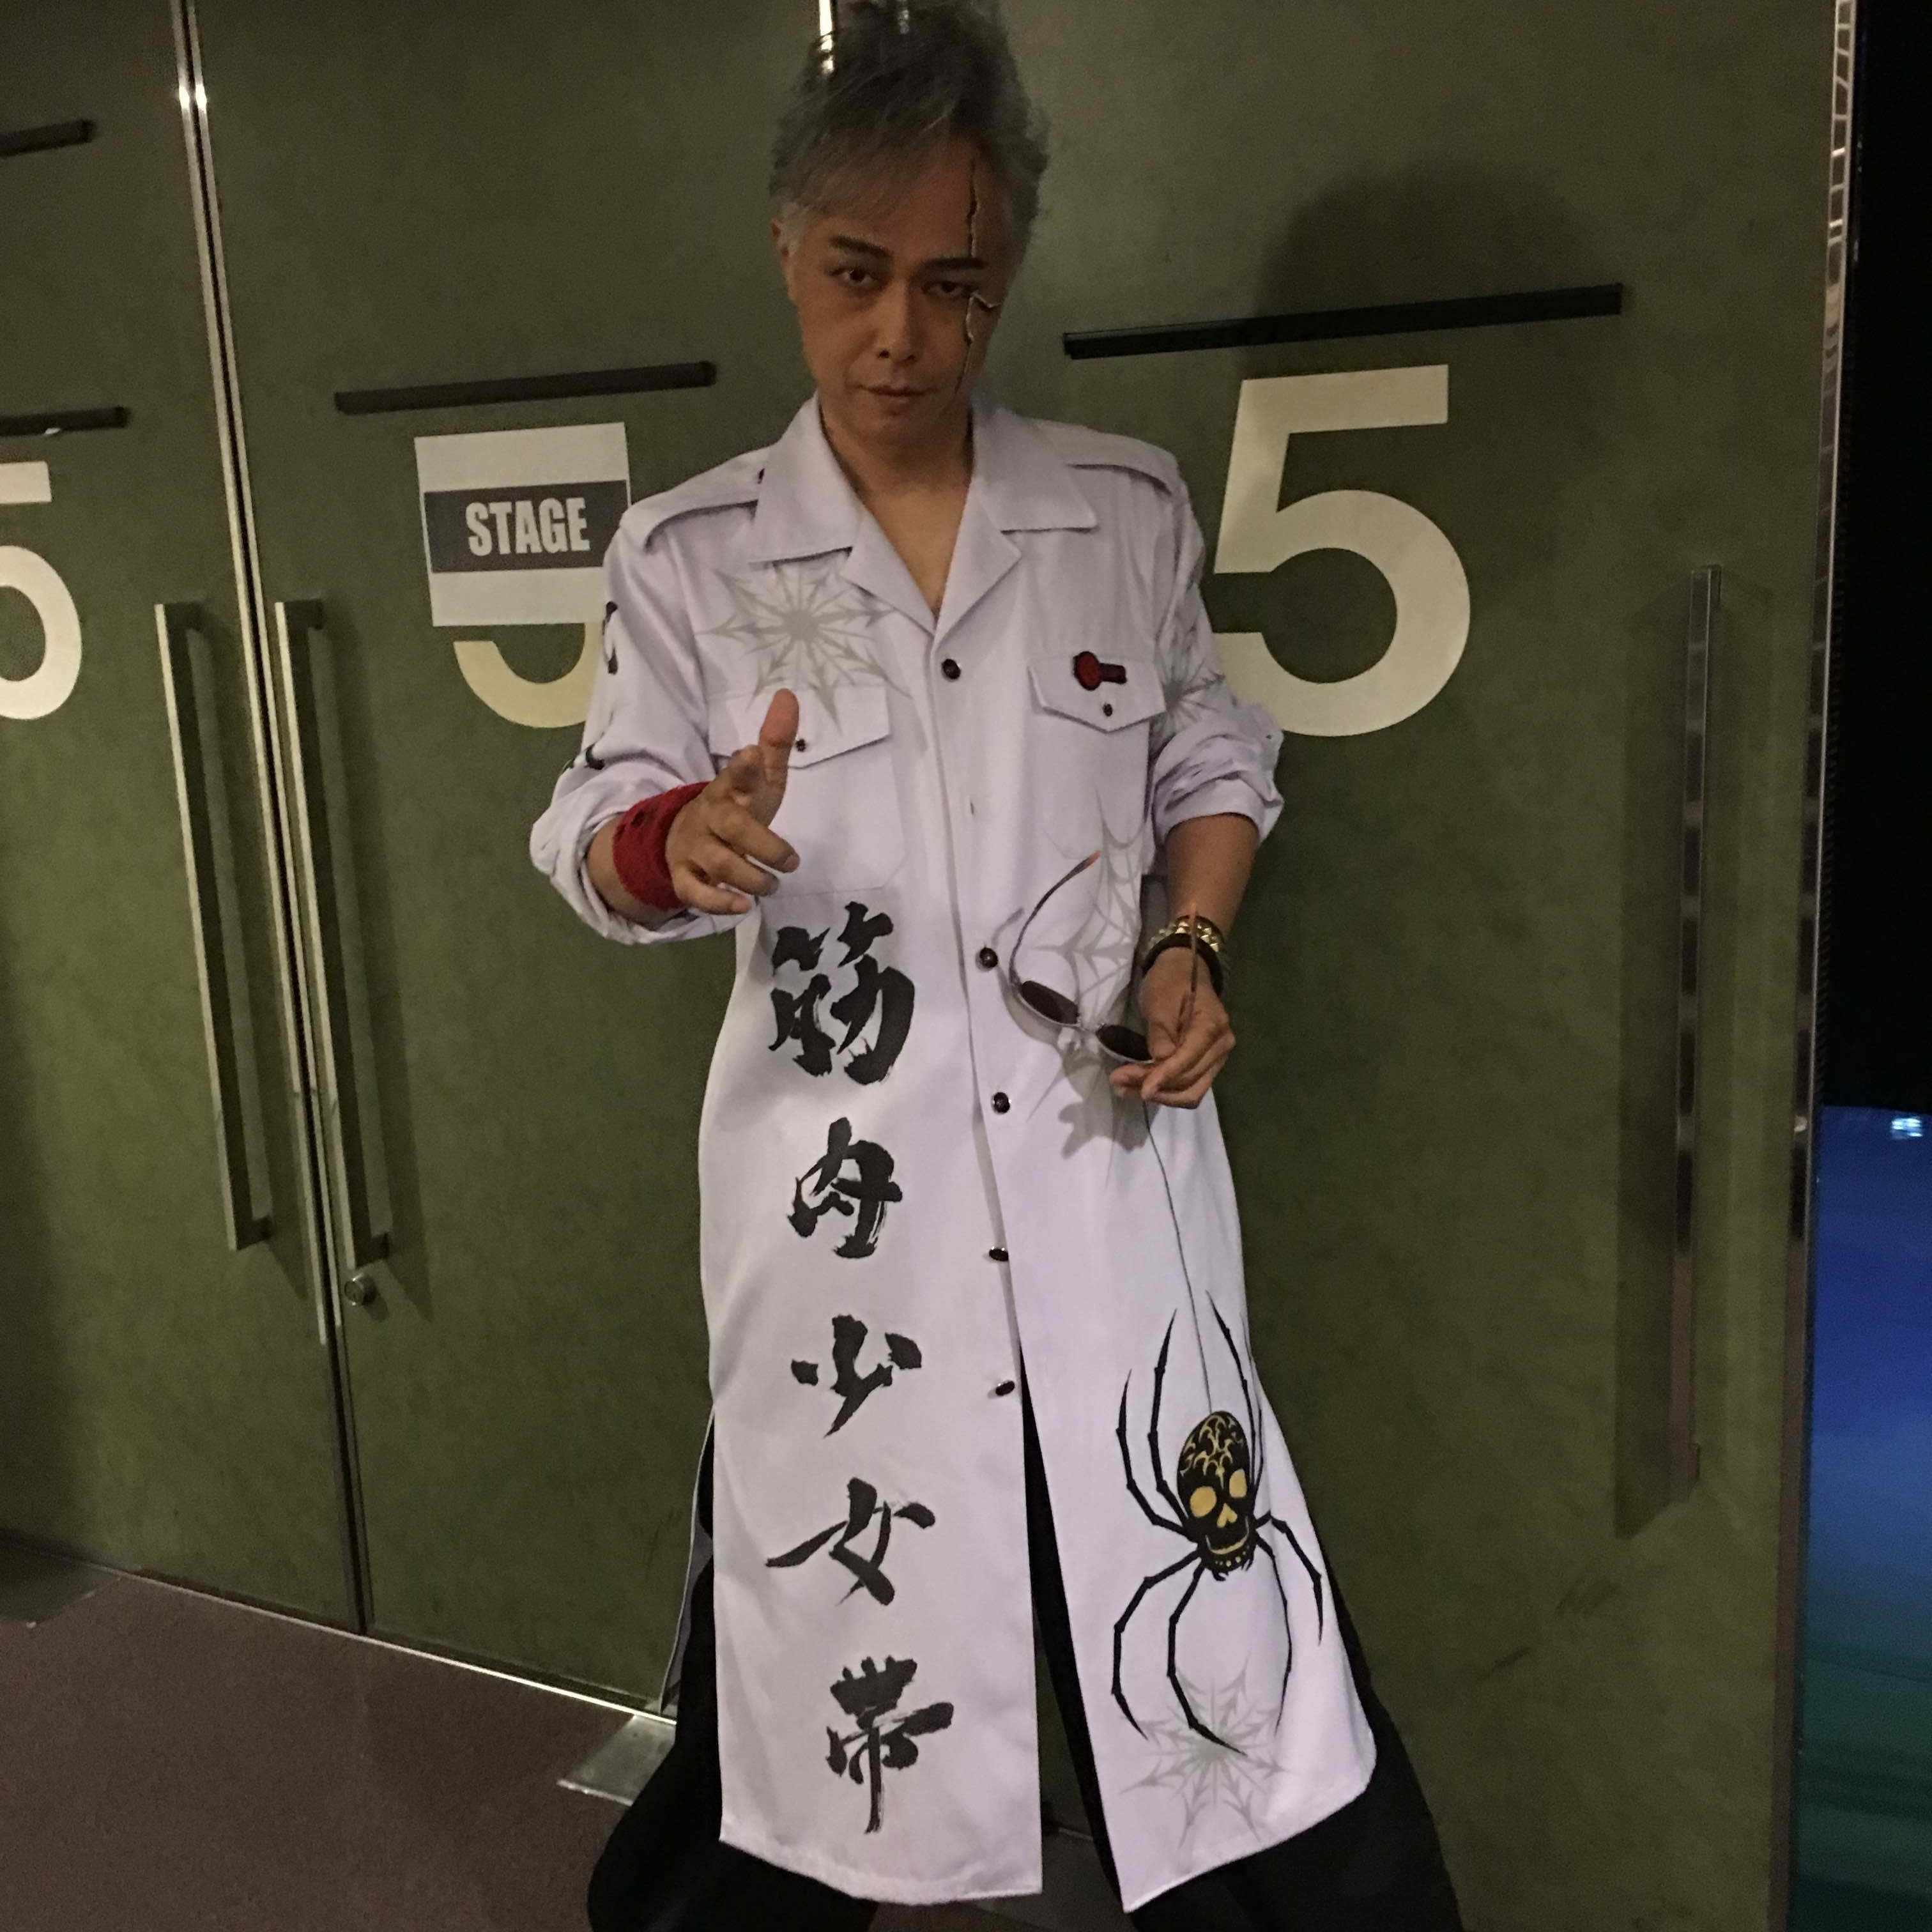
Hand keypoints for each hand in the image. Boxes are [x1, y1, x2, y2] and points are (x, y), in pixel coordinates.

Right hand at [665, 688, 799, 912]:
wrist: (683, 842)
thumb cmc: (735, 810)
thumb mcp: (757, 779)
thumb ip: (775, 743)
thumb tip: (789, 695)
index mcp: (729, 789)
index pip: (735, 774)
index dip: (744, 767)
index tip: (752, 755)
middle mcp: (710, 817)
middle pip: (733, 827)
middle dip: (763, 845)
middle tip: (791, 861)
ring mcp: (695, 848)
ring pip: (721, 864)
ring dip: (753, 878)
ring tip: (772, 884)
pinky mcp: (685, 877)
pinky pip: (696, 893)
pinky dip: (719, 902)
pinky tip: (742, 906)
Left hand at [1109, 943, 1233, 1107]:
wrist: (1183, 972)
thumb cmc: (1170, 982)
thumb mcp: (1159, 1000)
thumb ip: (1161, 1031)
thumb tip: (1162, 1059)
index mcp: (1212, 1026)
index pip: (1188, 1060)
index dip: (1164, 1077)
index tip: (1141, 1090)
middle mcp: (1221, 1046)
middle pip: (1189, 1080)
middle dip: (1155, 1086)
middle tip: (1117, 1083)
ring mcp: (1217, 1057)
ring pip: (1191, 1091)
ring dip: (1159, 1095)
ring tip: (1124, 1089)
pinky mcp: (1207, 1064)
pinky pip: (1190, 1086)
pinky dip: (1166, 1090)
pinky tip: (1140, 1087)